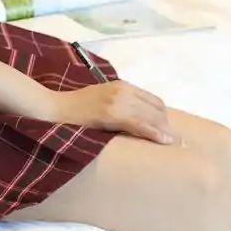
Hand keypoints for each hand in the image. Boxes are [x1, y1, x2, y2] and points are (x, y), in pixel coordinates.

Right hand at [37, 80, 178, 145]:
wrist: (53, 108)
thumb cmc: (75, 109)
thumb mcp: (101, 100)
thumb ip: (120, 105)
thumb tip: (137, 120)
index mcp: (121, 86)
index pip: (153, 100)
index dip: (163, 117)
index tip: (169, 132)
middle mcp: (123, 90)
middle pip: (156, 108)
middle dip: (167, 125)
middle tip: (177, 142)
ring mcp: (117, 100)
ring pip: (151, 115)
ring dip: (165, 131)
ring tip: (176, 144)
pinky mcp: (110, 113)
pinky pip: (139, 123)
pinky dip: (154, 132)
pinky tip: (164, 141)